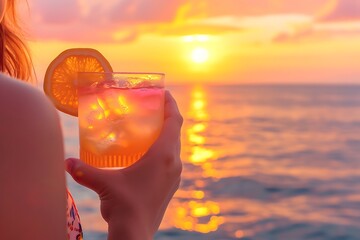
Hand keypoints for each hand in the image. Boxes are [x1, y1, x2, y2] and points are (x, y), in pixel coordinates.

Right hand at [65, 91, 182, 239]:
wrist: (136, 233)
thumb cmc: (124, 205)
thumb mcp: (104, 183)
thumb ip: (84, 170)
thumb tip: (66, 161)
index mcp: (164, 155)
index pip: (174, 121)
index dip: (171, 104)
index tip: (164, 93)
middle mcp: (175, 163)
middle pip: (175, 132)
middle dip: (165, 117)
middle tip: (151, 108)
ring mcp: (175, 176)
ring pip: (174, 147)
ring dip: (165, 135)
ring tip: (148, 129)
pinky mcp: (171, 186)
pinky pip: (172, 160)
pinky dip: (164, 150)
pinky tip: (148, 155)